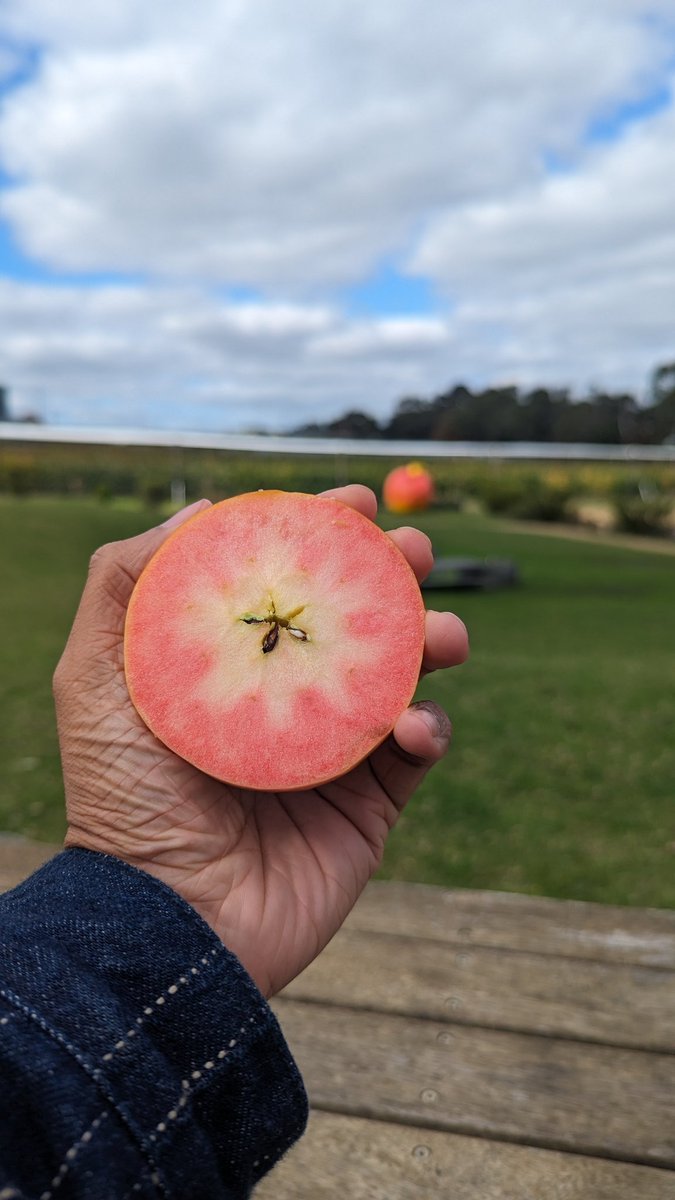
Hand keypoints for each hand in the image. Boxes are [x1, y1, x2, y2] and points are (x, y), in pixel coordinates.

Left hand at [55, 486, 468, 995]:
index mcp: (233, 667)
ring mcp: (333, 752)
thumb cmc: (123, 797)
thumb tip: (202, 513)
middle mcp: (286, 700)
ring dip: (434, 639)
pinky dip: (431, 727)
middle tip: (414, 551)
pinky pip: (419, 751)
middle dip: (394, 575)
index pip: (288, 585)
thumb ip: (125, 584)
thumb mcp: (93, 677)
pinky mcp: (369, 806)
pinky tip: (413, 723)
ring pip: (405, 675)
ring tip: (442, 632)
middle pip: (356, 620)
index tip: (356, 504)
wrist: (167, 920)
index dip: (325, 537)